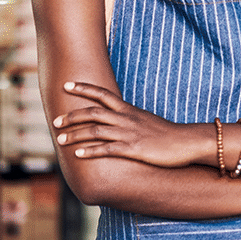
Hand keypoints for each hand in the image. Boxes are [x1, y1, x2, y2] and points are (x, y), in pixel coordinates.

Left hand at [53, 82, 190, 166]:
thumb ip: (129, 119)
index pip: (102, 94)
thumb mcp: (145, 121)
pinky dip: (90, 151)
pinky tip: (78, 155)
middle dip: (72, 116)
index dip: (83, 88)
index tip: (66, 85)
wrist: (185, 142)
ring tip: (60, 139)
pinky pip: (107, 149)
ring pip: (96, 130)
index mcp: (128, 110)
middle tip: (55, 121)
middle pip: (93, 112)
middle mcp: (126, 118)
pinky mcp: (133, 149)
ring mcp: (128, 133)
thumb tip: (116, 120)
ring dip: (75, 135)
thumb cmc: (166, 133)